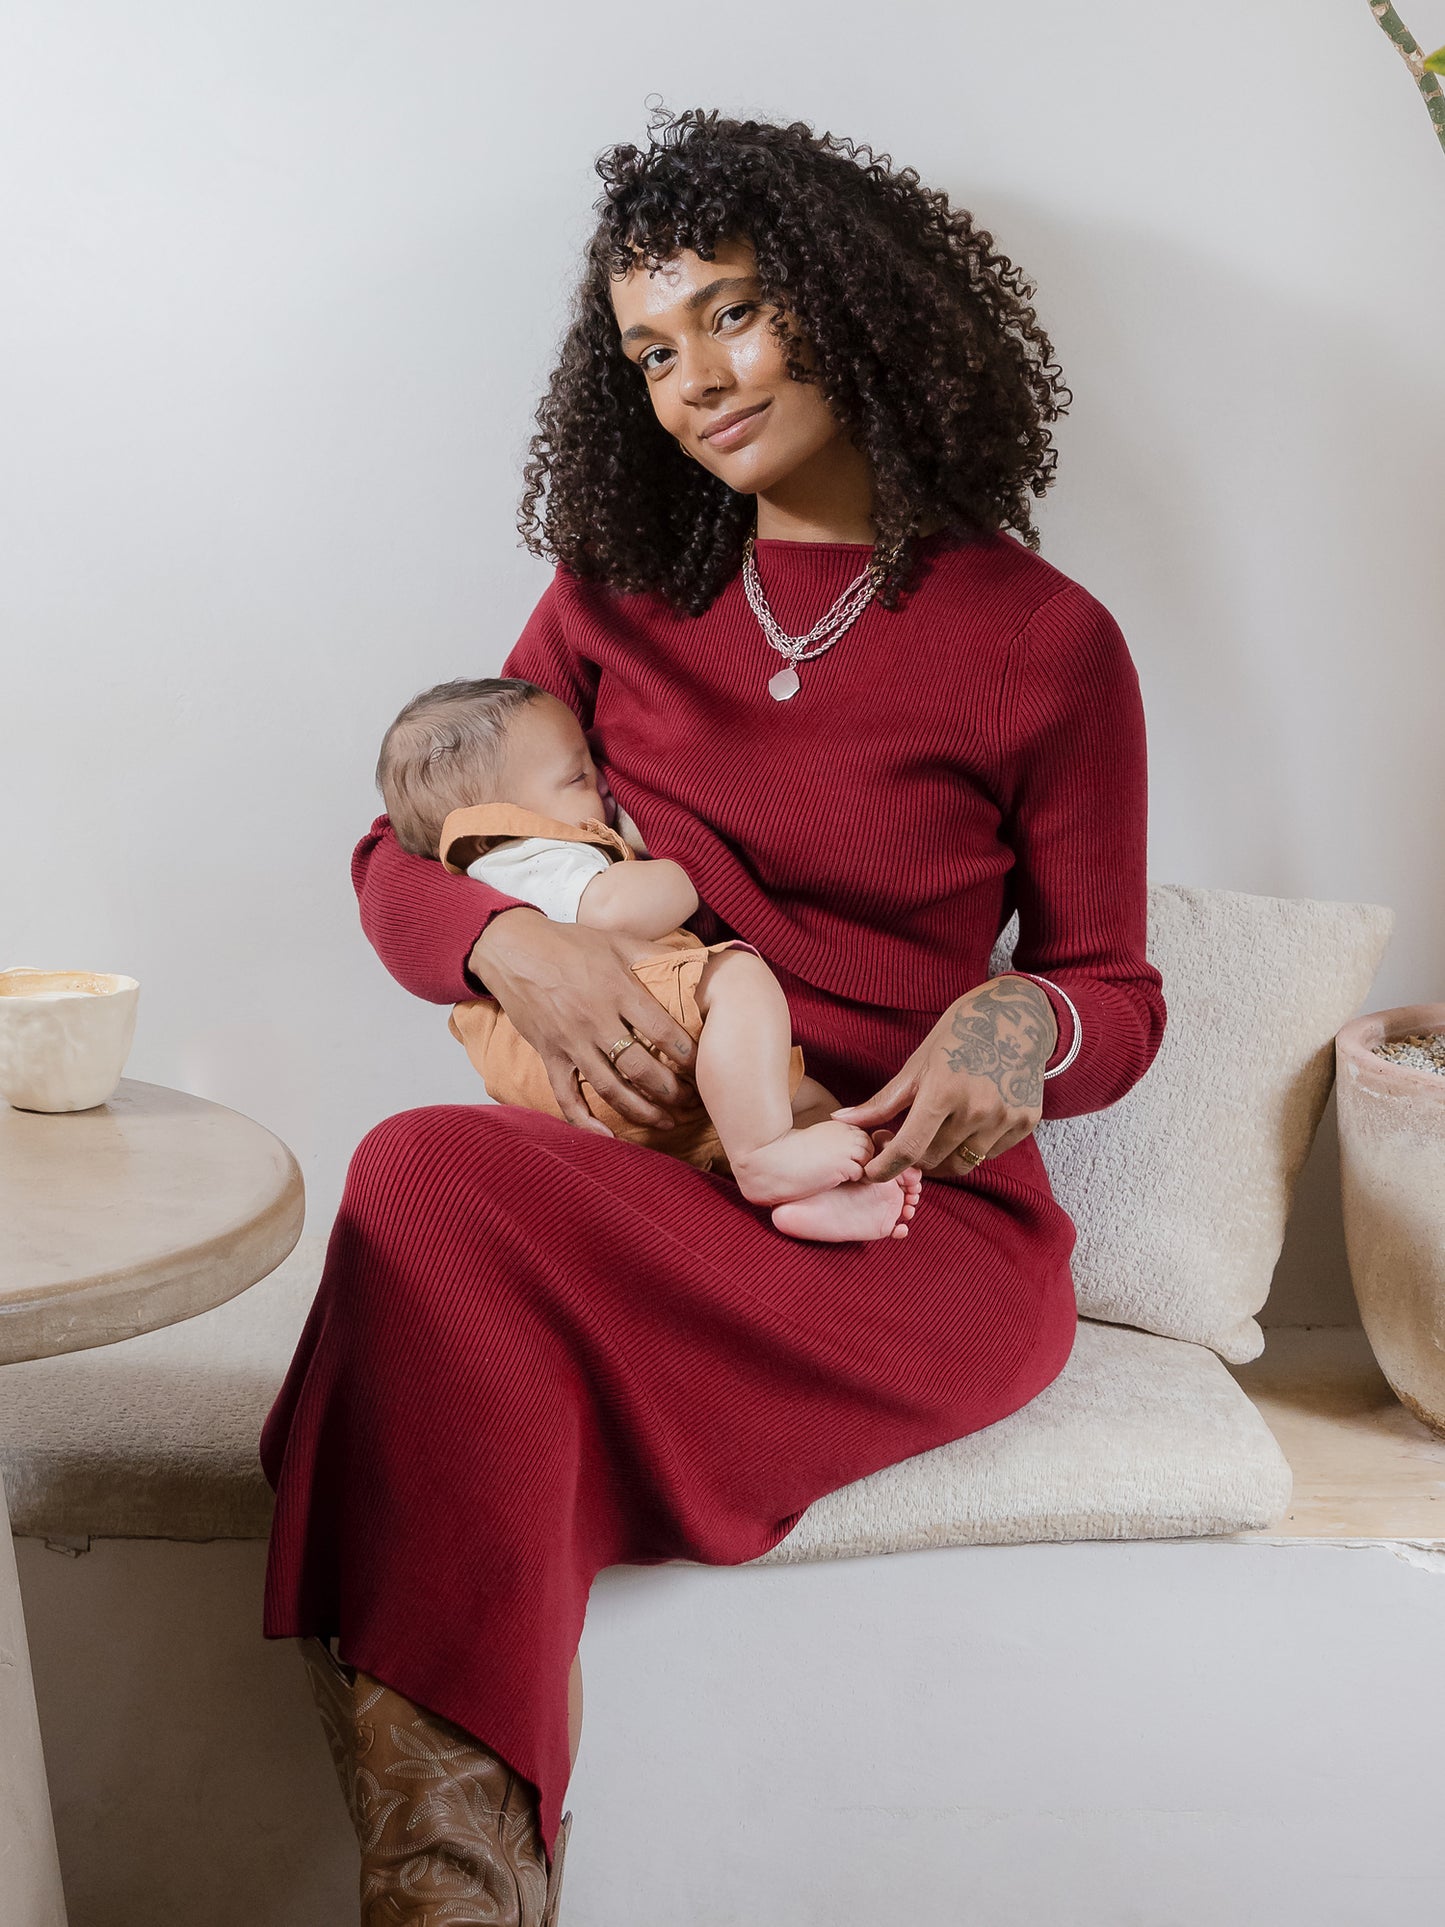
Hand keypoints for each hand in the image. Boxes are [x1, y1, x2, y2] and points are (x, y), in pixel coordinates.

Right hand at [469, 909, 702, 1135]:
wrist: (514, 950)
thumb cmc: (570, 944)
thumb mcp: (617, 942)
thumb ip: (655, 955)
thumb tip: (696, 961)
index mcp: (617, 990)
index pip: (661, 1031)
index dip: (686, 1053)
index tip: (701, 1066)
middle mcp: (595, 1020)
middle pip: (639, 1067)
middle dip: (670, 1090)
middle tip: (690, 1100)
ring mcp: (570, 1042)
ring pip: (609, 1088)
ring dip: (641, 1110)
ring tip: (666, 1122)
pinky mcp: (549, 1055)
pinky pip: (566, 1096)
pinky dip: (584, 1120)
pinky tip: (607, 1137)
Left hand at [830, 976, 1056, 1182]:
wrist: (1018, 1015)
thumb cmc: (960, 1034)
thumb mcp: (917, 1064)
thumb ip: (882, 1102)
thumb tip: (841, 1120)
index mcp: (943, 1091)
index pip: (909, 1148)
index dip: (885, 1168)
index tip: (872, 1172)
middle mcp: (977, 1109)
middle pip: (933, 1159)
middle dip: (911, 1159)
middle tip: (902, 1141)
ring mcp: (1005, 1118)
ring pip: (961, 1163)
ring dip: (940, 1159)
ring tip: (933, 1136)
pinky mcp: (1026, 1122)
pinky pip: (989, 1154)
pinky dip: (970, 1148)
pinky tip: (965, 1126)